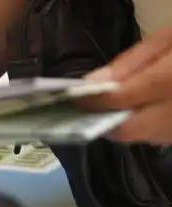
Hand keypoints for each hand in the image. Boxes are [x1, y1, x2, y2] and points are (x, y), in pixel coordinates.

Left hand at [83, 27, 171, 144]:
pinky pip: (164, 137)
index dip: (93, 102)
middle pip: (129, 131)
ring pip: (146, 138)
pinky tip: (152, 108)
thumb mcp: (169, 38)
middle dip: (107, 121)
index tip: (75, 98)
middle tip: (97, 106)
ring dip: (129, 125)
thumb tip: (91, 84)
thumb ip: (130, 64)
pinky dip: (150, 126)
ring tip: (127, 104)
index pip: (120, 102)